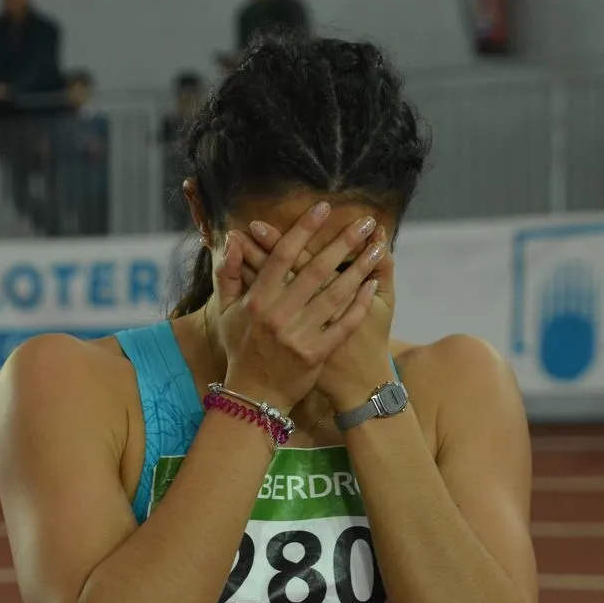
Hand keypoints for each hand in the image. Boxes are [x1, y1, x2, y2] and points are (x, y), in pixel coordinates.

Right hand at [213, 202, 382, 413]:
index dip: (303, 229)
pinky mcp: (315, 355)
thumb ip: (227, 274)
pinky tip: (373, 285)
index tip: (323, 207)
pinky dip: (359, 304)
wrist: (253, 395)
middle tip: (364, 222)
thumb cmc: (241, 347)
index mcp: (257, 300)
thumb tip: (232, 240)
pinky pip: (343, 324)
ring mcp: (297, 336)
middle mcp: (277, 315)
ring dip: (359, 268)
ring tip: (378, 248)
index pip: (282, 256)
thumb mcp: (225, 311)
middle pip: (315, 270)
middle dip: (342, 242)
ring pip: (335, 295)